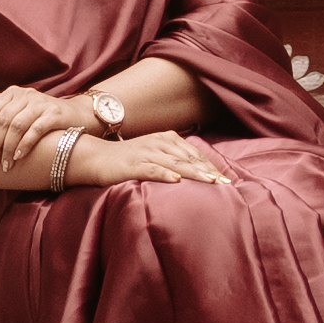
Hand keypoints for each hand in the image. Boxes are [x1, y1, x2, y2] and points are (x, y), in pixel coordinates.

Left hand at [0, 84, 92, 174]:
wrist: (78, 114)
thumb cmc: (42, 113)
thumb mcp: (18, 104)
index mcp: (13, 93)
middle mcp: (26, 95)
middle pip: (2, 120)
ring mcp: (40, 103)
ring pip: (16, 126)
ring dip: (8, 148)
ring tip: (5, 164)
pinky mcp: (54, 114)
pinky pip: (35, 130)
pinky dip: (25, 144)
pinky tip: (19, 157)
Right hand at [77, 130, 224, 189]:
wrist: (96, 157)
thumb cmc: (127, 159)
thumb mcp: (153, 155)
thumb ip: (173, 160)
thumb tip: (196, 173)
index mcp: (166, 139)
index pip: (194, 153)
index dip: (210, 165)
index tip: (227, 179)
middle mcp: (158, 143)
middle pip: (188, 157)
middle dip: (208, 170)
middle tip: (225, 183)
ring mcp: (146, 153)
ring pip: (174, 162)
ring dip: (193, 172)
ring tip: (210, 181)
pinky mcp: (133, 164)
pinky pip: (151, 169)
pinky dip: (164, 174)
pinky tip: (176, 181)